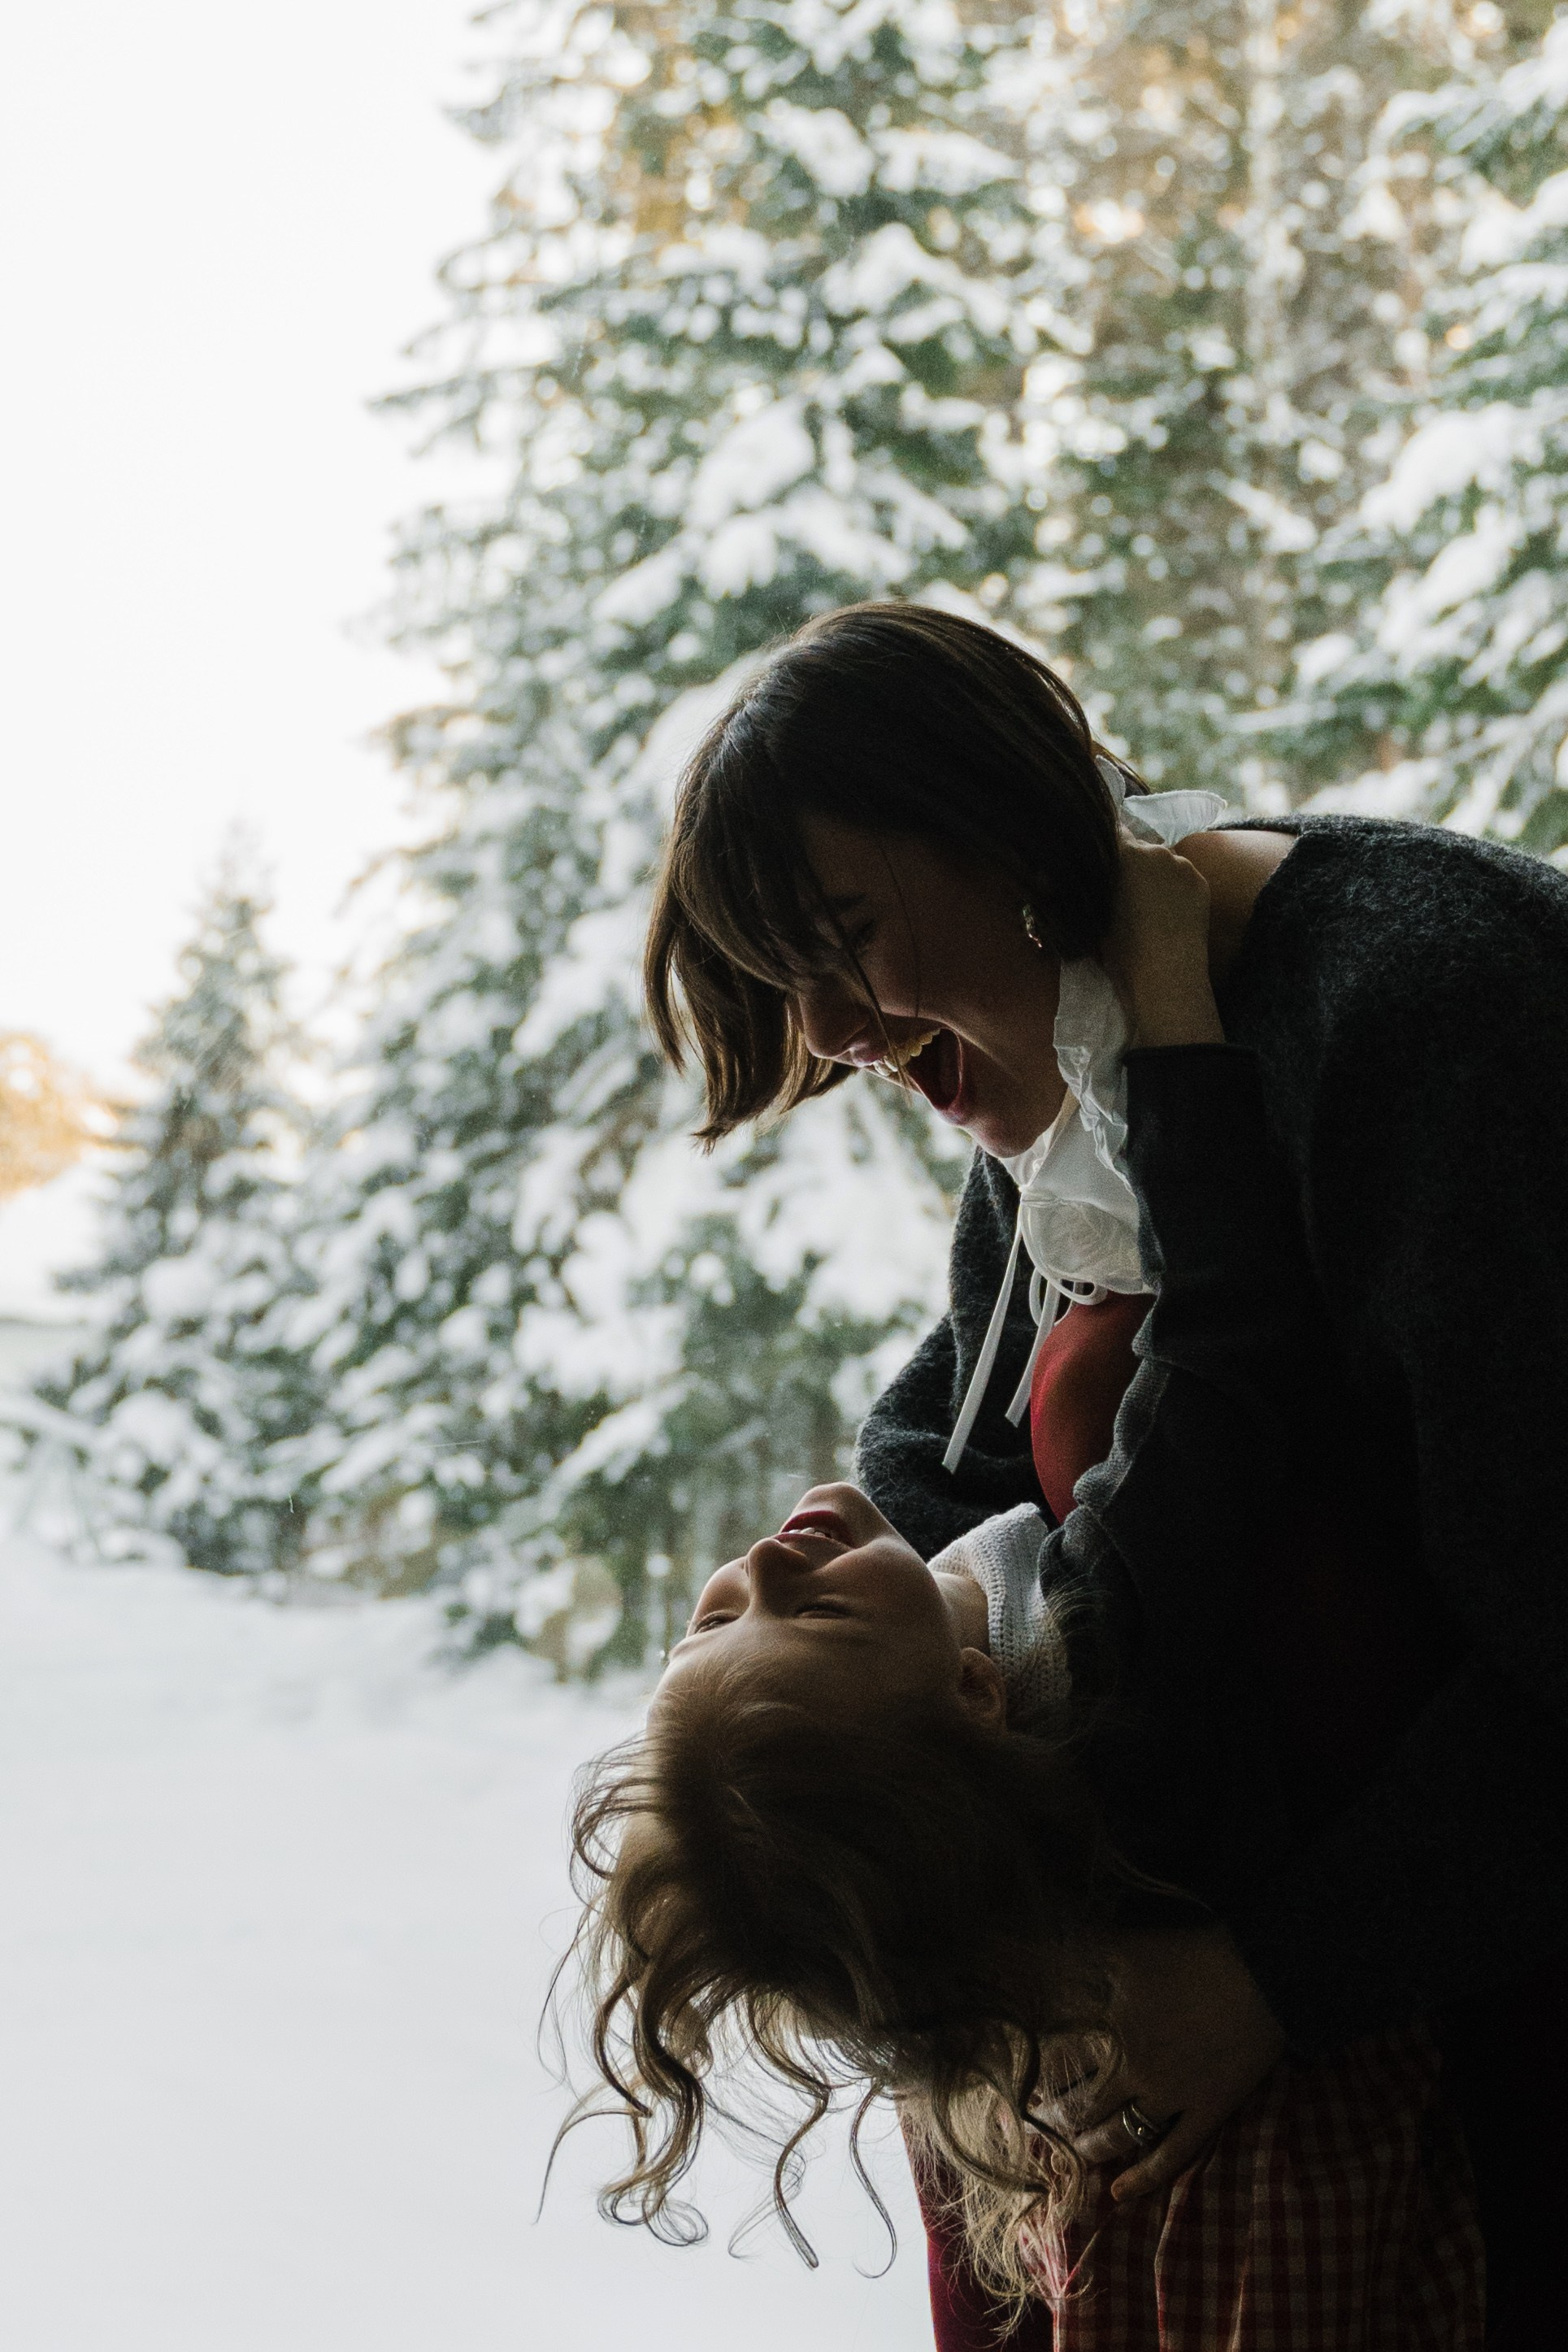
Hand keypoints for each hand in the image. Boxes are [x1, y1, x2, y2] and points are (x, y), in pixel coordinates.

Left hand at [1052, 1924, 1285, 2199]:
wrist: (1264, 1975)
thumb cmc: (1194, 1952)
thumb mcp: (1129, 1943)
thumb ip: (1085, 1947)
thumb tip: (1041, 1939)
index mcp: (1110, 2025)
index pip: (1055, 2057)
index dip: (1031, 2070)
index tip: (1013, 2075)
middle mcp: (1132, 2067)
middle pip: (1080, 2101)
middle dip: (1053, 2114)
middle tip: (1034, 2121)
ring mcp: (1170, 2097)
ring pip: (1115, 2134)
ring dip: (1087, 2146)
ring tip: (1067, 2149)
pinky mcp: (1205, 2113)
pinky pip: (1170, 2155)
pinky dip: (1143, 2178)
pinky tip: (1118, 2192)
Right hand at [1100, 836, 1223, 1048]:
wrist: (1165, 976)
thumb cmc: (1121, 950)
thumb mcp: (1094, 916)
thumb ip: (1094, 887)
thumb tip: (1086, 877)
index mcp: (1127, 854)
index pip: (1112, 831)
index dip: (1105, 844)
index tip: (1101, 857)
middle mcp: (1157, 851)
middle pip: (1141, 847)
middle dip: (1132, 862)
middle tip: (1124, 888)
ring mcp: (1184, 865)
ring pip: (1164, 863)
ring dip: (1155, 875)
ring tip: (1149, 903)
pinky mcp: (1202, 882)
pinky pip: (1182, 877)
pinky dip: (1175, 888)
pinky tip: (1169, 912)